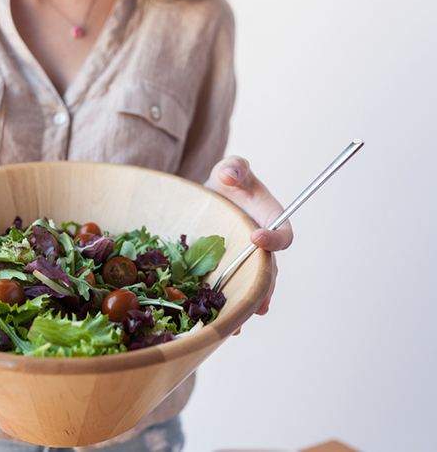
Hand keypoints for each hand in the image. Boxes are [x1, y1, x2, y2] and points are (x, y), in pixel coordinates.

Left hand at [205, 156, 293, 322]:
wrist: (208, 199)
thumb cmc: (227, 182)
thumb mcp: (230, 169)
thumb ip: (235, 168)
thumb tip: (230, 175)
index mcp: (271, 221)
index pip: (284, 235)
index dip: (275, 238)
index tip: (256, 237)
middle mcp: (263, 247)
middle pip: (270, 271)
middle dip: (265, 286)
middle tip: (258, 300)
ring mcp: (246, 262)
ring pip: (253, 287)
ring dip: (249, 304)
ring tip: (240, 321)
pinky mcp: (229, 271)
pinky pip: (234, 291)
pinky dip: (231, 308)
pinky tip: (223, 323)